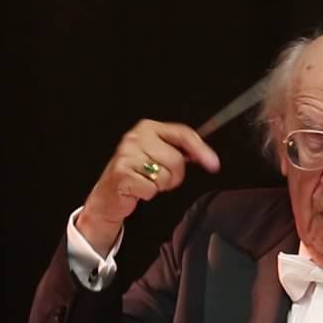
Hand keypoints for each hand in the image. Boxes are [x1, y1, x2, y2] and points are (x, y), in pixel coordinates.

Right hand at [78, 119, 220, 254]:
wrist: (109, 194)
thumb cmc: (137, 173)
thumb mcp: (158, 154)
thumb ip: (180, 150)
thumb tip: (206, 156)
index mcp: (148, 127)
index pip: (182, 133)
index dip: (200, 149)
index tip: (213, 164)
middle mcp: (135, 137)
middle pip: (176, 159)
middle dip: (174, 175)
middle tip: (159, 177)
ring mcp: (127, 155)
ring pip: (165, 175)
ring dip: (161, 185)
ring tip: (147, 181)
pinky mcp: (122, 174)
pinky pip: (152, 188)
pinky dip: (149, 193)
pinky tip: (138, 189)